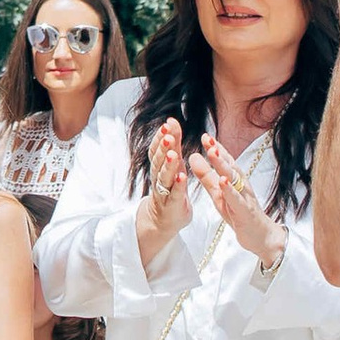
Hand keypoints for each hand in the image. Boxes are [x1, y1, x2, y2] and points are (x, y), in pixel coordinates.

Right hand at [136, 116, 191, 261]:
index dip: (161, 137)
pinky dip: (178, 186)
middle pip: (159, 161)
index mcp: (160, 166)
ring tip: (173, 154)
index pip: (157, 149)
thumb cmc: (171, 188)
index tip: (167, 123)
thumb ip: (173, 145)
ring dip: (169, 165)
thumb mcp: (173, 164)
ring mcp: (164, 192)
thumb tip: (171, 120)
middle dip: (163, 148)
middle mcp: (159, 177)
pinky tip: (182, 177)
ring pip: (164, 177)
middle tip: (169, 136)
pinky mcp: (173, 205)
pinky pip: (175, 194)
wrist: (164, 219)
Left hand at [185, 139, 284, 266]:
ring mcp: (244, 197)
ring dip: (223, 165)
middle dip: (218, 152)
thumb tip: (193, 157)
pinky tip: (223, 181)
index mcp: (235, 180)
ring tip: (212, 153)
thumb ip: (207, 177)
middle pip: (229, 165)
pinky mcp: (245, 211)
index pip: (225, 160)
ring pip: (234, 179)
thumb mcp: (218, 194)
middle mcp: (241, 185)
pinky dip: (230, 190)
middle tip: (207, 138)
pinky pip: (237, 199)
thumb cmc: (238, 213)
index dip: (215, 147)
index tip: (204, 135)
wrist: (259, 236)